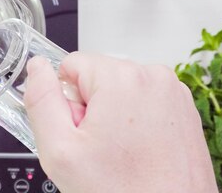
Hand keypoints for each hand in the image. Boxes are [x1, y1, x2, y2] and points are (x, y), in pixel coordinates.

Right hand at [25, 53, 217, 192]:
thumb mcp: (60, 150)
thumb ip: (41, 101)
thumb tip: (36, 68)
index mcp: (122, 78)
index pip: (71, 66)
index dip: (67, 102)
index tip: (80, 132)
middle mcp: (153, 77)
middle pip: (97, 78)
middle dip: (90, 110)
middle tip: (99, 149)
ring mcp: (173, 93)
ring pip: (119, 91)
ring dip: (113, 118)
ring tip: (120, 154)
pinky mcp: (184, 110)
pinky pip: (143, 103)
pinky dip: (136, 124)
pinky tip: (138, 154)